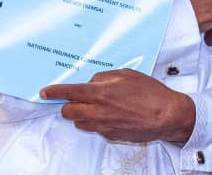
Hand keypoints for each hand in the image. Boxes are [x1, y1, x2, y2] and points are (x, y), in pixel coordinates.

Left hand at [39, 69, 194, 143]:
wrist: (166, 115)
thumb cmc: (150, 92)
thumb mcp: (127, 74)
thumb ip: (105, 77)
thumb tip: (92, 82)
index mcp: (101, 92)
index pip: (69, 92)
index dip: (54, 92)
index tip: (44, 92)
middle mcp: (98, 111)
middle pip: (68, 112)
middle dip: (68, 105)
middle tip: (76, 99)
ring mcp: (103, 126)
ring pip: (80, 122)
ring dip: (83, 114)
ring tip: (99, 106)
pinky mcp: (110, 136)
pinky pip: (95, 128)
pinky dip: (98, 121)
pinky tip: (114, 114)